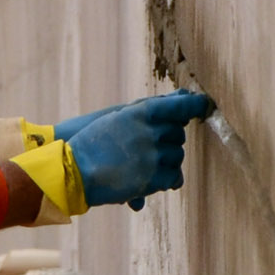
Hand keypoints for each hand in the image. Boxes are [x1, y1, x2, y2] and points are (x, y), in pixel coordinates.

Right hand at [61, 92, 215, 208]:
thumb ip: (153, 107)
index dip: (194, 105)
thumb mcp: (118, 117)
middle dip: (167, 139)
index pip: (180, 106)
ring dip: (165, 159)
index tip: (202, 104)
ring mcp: (154, 157)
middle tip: (147, 145)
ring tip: (142, 163)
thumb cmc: (91, 143)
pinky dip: (166, 179)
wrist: (72, 173)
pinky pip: (173, 177)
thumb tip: (184, 94)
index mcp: (141, 113)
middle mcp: (151, 133)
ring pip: (177, 156)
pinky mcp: (154, 179)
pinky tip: (149, 178)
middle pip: (177, 133)